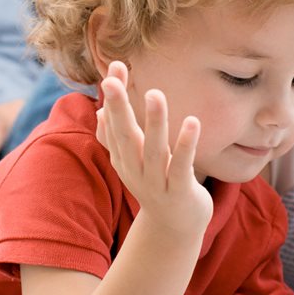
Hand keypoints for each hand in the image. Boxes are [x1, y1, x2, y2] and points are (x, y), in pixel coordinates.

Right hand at [93, 60, 210, 238]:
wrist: (175, 228)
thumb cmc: (156, 185)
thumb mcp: (134, 161)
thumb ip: (118, 137)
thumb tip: (101, 113)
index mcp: (123, 158)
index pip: (113, 123)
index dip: (114, 97)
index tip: (116, 66)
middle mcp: (135, 169)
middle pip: (124, 135)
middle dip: (118, 107)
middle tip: (110, 79)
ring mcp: (157, 182)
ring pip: (153, 150)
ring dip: (153, 122)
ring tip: (155, 93)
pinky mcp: (180, 191)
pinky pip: (181, 166)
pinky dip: (185, 144)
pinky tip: (192, 121)